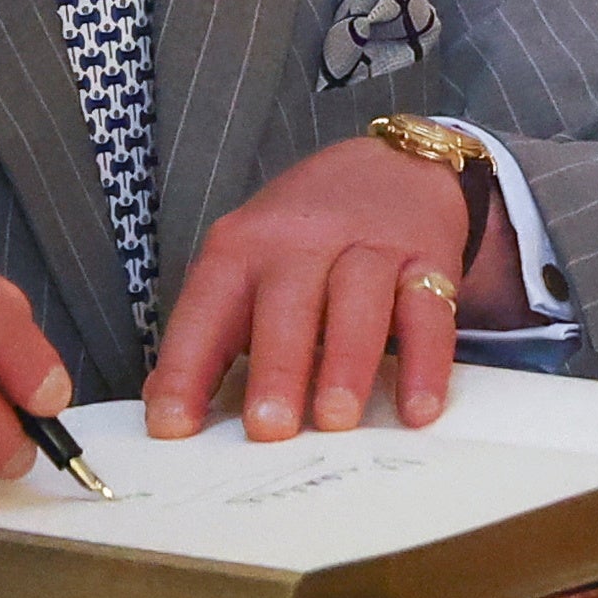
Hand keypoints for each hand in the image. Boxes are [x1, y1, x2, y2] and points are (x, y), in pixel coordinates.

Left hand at [141, 136, 482, 440]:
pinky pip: (430, 311)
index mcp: (245, 245)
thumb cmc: (304, 238)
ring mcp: (372, 245)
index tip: (171, 427)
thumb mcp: (247, 263)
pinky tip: (417, 411)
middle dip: (277, 368)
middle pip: (288, 301)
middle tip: (268, 430)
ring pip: (359, 299)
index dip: (186, 368)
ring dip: (346, 362)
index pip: (207, 308)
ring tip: (335, 420)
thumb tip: (166, 409)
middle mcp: (305, 239)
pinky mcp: (429, 260)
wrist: (392, 166)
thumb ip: (212, 331)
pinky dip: (426, 363)